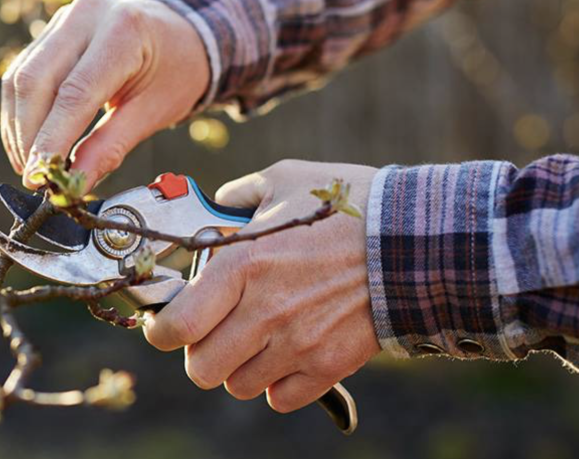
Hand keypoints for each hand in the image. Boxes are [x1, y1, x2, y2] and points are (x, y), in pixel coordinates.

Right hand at [0, 0, 209, 189]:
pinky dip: (20, 111)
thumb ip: (111, 147)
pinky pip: (23, 72)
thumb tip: (75, 184)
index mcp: (123, 31)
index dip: (51, 139)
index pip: (74, 92)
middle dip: (28, 135)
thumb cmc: (175, 70)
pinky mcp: (52, 29)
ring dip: (18, 127)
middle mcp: (87, 15)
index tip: (40, 176)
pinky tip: (28, 141)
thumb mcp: (154, 111)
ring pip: (21, 77)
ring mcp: (65, 18)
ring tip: (29, 165)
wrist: (180, 32)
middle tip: (33, 176)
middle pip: (36, 80)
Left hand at [142, 160, 381, 412]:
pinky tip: (286, 353)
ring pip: (239, 385)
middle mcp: (264, 311)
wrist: (416, 239)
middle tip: (213, 331)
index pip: (176, 327)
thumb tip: (217, 204)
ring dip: (238, 367)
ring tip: (254, 339)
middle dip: (200, 352)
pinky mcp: (328, 365)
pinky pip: (281, 398)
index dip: (162, 331)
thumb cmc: (349, 205)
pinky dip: (277, 383)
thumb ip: (240, 194)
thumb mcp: (285, 179)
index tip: (167, 324)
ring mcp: (298, 344)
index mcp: (242, 264)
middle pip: (201, 368)